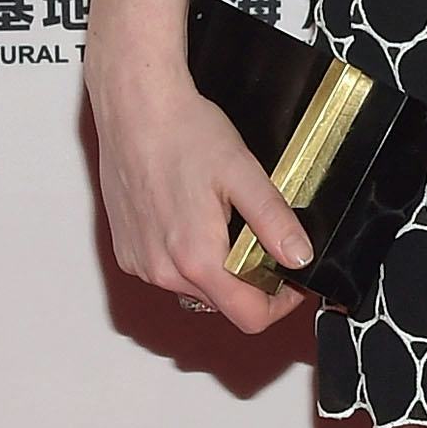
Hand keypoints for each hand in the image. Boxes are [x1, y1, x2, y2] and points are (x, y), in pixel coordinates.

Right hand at [89, 44, 314, 333]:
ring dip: (216, 267)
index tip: (291, 280)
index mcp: (197, 258)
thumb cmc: (184, 134)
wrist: (136, 110)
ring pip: (193, 288)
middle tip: (261, 236)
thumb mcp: (243, 172)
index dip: (280, 304)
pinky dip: (186, 255)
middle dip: (249, 279)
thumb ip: (273, 220)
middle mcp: (162, 271)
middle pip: (222, 302)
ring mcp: (140, 264)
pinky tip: (191, 216)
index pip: (248, 317)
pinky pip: (166, 271)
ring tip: (224, 218)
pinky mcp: (126, 253)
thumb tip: (300, 256)